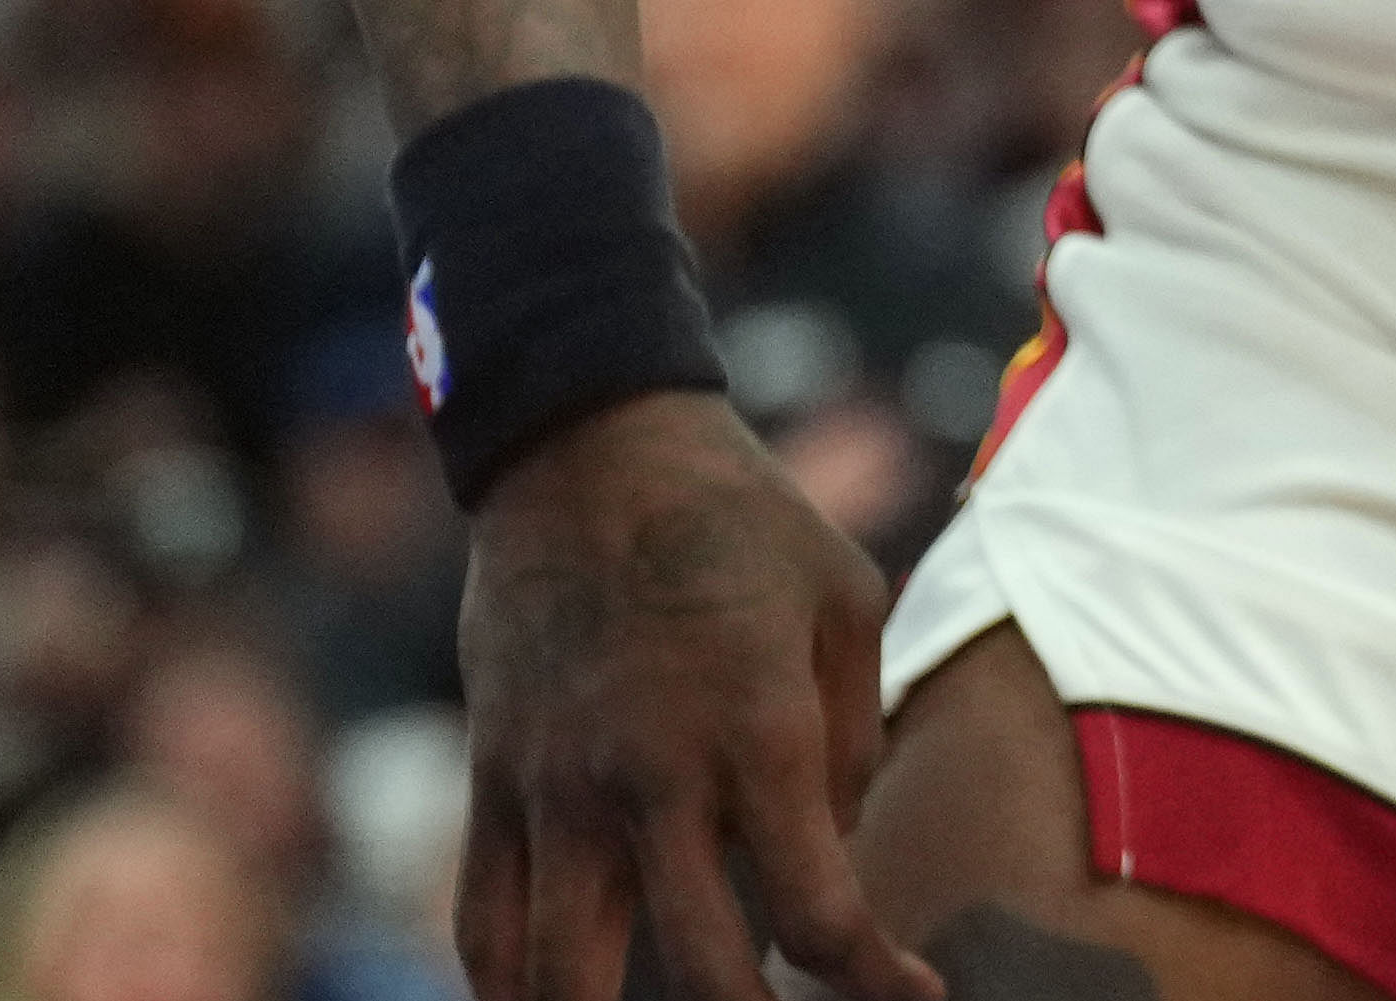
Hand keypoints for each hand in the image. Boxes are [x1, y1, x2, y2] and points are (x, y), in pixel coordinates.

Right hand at [457, 389, 932, 1000]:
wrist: (590, 449)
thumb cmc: (741, 519)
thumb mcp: (845, 601)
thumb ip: (850, 738)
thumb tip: (831, 841)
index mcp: (759, 735)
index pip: (818, 914)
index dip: (873, 978)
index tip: (913, 994)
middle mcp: (654, 782)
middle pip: (702, 974)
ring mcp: (557, 792)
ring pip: (562, 978)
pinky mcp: (491, 782)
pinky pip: (483, 925)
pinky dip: (510, 990)